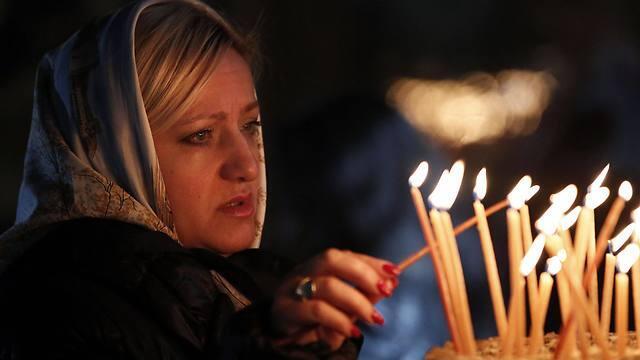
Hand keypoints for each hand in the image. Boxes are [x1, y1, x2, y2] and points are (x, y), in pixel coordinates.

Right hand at [270, 249, 399, 350]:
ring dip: (357, 301)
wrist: (282, 338)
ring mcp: (292, 289)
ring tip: (373, 318)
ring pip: (327, 285)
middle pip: (332, 259)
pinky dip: (339, 321)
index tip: (394, 272)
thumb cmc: (315, 318)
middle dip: (364, 274)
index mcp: (318, 265)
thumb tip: (391, 282)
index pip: (346, 255)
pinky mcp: (285, 311)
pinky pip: (316, 311)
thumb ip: (364, 294)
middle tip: (385, 291)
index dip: (371, 262)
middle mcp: (304, 271)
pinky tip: (352, 331)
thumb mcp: (343, 305)